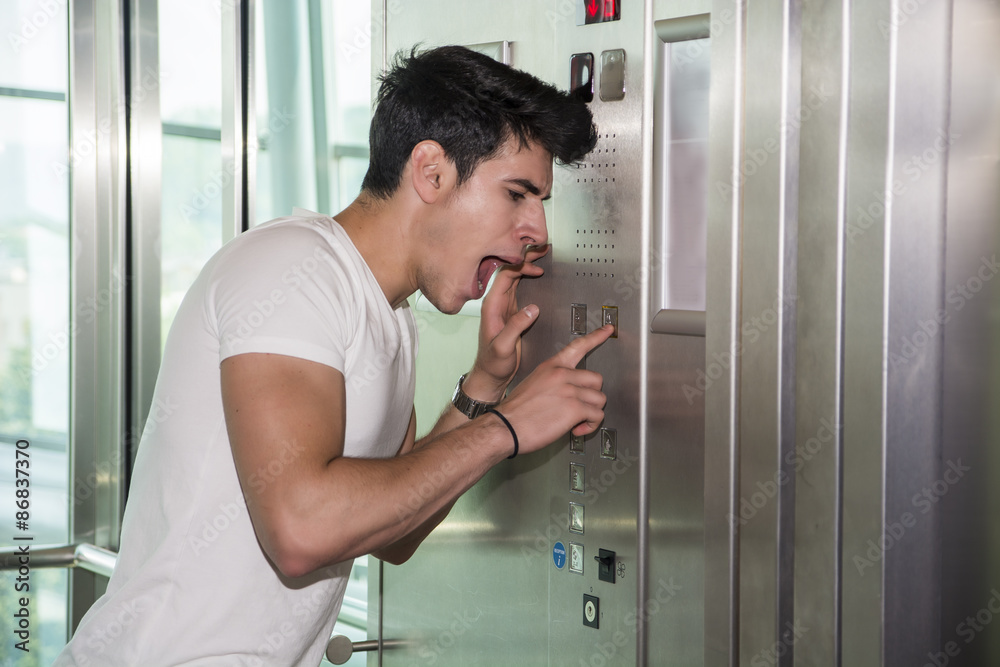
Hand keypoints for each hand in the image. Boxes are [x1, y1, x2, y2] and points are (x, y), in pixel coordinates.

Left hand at [464, 245, 549, 400]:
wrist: (490, 375)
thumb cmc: (493, 364)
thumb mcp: (504, 347)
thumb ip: (516, 327)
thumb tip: (533, 309)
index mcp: (492, 307)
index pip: (504, 276)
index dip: (519, 265)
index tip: (535, 261)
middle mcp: (496, 303)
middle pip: (509, 271)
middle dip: (524, 257)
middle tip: (541, 248)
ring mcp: (503, 306)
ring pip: (514, 276)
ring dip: (526, 264)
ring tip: (540, 254)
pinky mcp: (511, 311)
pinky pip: (518, 286)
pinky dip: (528, 276)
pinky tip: (537, 272)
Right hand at [494, 324, 613, 454]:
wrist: (504, 427)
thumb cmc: (515, 412)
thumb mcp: (533, 384)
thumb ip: (554, 382)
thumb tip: (569, 392)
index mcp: (552, 366)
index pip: (578, 346)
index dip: (597, 337)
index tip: (608, 330)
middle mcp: (562, 375)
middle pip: (596, 379)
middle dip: (591, 396)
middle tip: (580, 407)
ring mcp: (569, 390)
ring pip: (599, 399)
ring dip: (591, 413)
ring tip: (577, 420)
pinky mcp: (574, 408)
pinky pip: (597, 416)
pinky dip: (590, 426)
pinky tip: (576, 429)